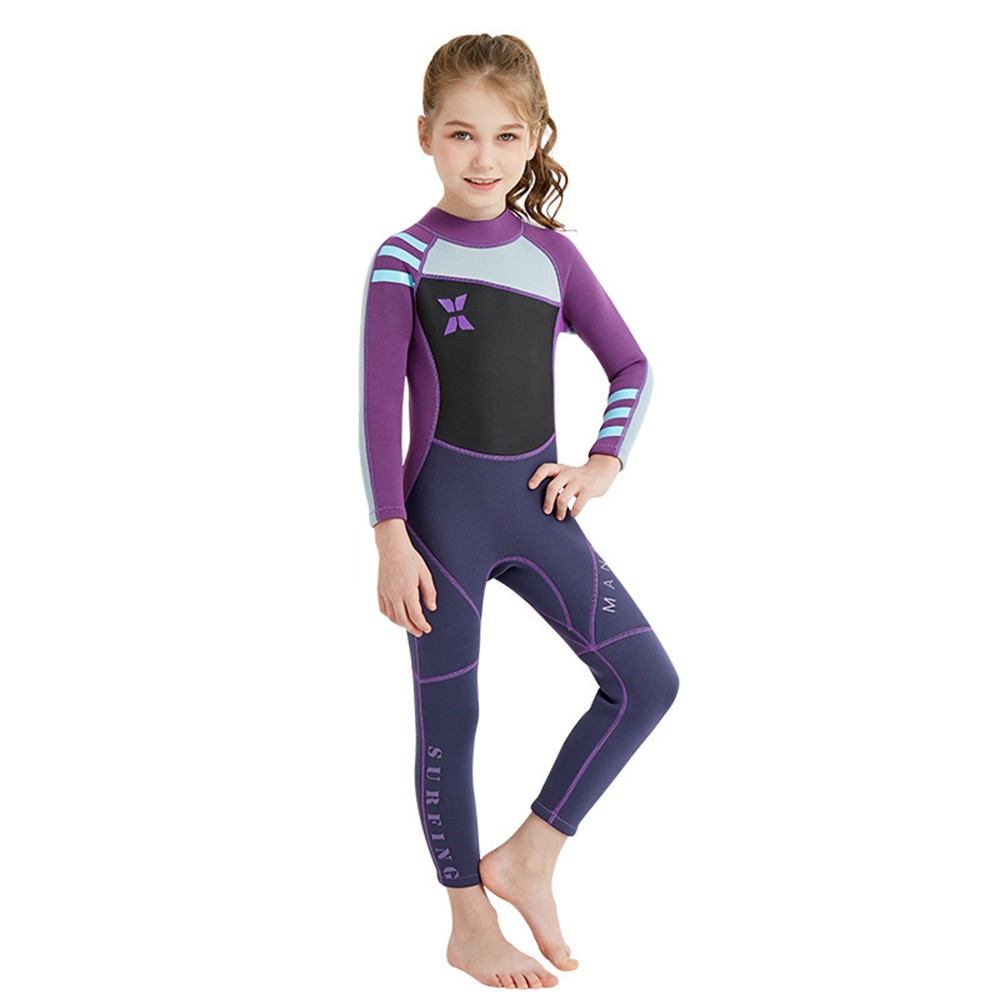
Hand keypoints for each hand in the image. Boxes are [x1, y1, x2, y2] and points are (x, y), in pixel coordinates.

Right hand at [373, 518, 436, 636]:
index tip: (428, 628)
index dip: (422, 624)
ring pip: (392, 617)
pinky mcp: (379, 591)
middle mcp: (394, 594)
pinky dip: (391, 617)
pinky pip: (383, 610)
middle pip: (403, 620)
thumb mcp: (425, 574)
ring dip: (402, 625)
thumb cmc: (411, 559)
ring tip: (411, 626)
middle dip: (413, 628)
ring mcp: (385, 593)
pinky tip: (398, 617)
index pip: (415, 615)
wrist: (392, 548)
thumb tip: (432, 608)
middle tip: (420, 632)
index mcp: (407, 590)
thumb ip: (430, 592)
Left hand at [527, 454, 621, 519]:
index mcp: (560, 468)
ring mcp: (578, 481)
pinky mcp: (588, 490)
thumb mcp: (566, 473)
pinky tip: (573, 514)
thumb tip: (540, 502)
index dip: (536, 477)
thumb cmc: (578, 476)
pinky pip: (577, 505)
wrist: (602, 470)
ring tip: (559, 517)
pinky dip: (573, 512)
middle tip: (546, 511)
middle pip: (552, 488)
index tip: (530, 487)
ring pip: (563, 499)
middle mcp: (568, 473)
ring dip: (559, 511)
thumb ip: (555, 481)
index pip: (545, 468)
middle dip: (547, 502)